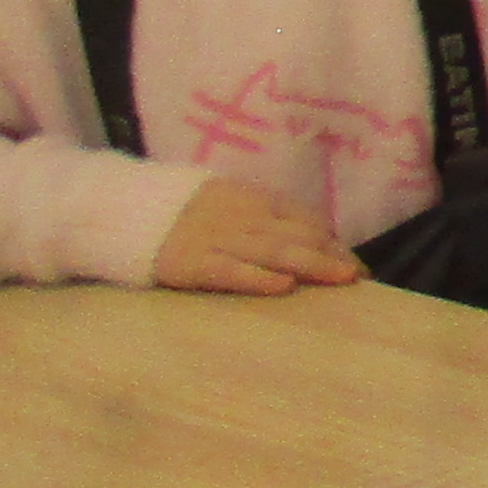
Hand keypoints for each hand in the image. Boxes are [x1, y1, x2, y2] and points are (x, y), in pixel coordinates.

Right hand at [152, 179, 360, 295]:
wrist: (130, 212)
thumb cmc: (189, 213)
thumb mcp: (234, 203)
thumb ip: (269, 218)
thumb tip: (316, 238)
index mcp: (256, 200)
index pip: (305, 220)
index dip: (332, 242)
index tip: (355, 264)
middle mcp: (244, 218)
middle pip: (297, 236)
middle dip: (331, 256)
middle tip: (357, 277)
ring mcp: (219, 240)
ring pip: (274, 251)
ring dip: (312, 264)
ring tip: (340, 278)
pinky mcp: (193, 264)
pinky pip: (230, 271)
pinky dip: (258, 278)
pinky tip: (284, 286)